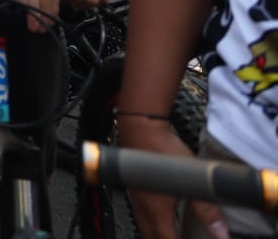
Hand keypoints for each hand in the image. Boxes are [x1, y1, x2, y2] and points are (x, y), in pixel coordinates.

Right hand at [119, 119, 223, 238]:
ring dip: (157, 235)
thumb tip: (221, 232)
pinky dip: (152, 224)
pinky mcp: (135, 189)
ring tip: (172, 235)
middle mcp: (142, 208)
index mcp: (155, 211)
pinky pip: (142, 216)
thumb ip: (207, 210)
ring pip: (145, 227)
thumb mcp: (192, 182)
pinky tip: (161, 218)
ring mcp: (136, 198)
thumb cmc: (162, 151)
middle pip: (151, 237)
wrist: (141, 129)